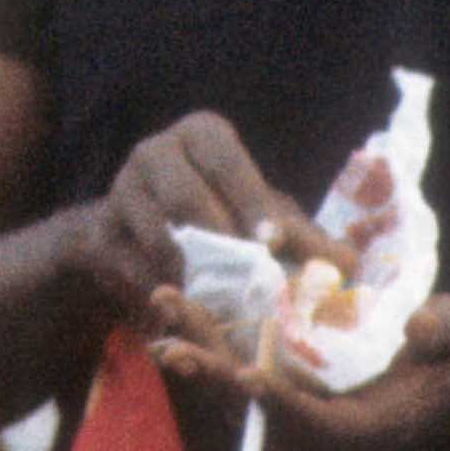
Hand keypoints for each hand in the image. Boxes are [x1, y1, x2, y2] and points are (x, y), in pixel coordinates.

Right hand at [70, 114, 351, 330]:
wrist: (139, 230)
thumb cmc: (220, 214)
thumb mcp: (260, 216)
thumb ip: (300, 236)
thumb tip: (350, 265)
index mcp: (201, 135)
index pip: (225, 160)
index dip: (250, 201)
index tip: (271, 243)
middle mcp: (154, 153)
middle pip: (186, 198)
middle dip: (222, 243)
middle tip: (252, 280)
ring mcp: (120, 193)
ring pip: (157, 237)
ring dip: (193, 277)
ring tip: (224, 306)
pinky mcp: (99, 236)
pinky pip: (134, 270)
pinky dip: (165, 296)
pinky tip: (187, 315)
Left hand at [153, 294, 449, 450]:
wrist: (437, 380)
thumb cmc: (449, 359)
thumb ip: (444, 332)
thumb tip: (417, 327)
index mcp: (359, 431)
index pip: (315, 427)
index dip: (282, 407)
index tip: (249, 378)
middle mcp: (314, 431)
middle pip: (255, 410)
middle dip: (214, 377)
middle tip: (175, 346)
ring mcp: (290, 412)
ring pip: (234, 386)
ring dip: (197, 347)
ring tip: (162, 306)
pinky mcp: (276, 389)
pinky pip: (232, 368)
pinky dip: (205, 339)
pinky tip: (174, 308)